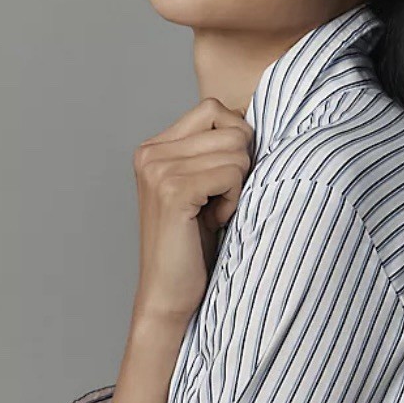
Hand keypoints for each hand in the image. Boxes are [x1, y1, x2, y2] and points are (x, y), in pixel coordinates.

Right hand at [131, 96, 253, 324]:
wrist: (170, 294)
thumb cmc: (194, 245)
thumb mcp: (204, 187)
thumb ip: (215, 150)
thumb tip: (253, 117)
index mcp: (154, 147)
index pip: (214, 108)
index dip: (235, 143)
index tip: (218, 183)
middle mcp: (151, 152)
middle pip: (231, 126)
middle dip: (240, 166)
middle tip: (217, 202)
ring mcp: (158, 170)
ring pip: (237, 150)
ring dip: (237, 186)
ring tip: (213, 213)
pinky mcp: (173, 191)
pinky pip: (233, 173)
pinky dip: (234, 200)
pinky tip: (213, 221)